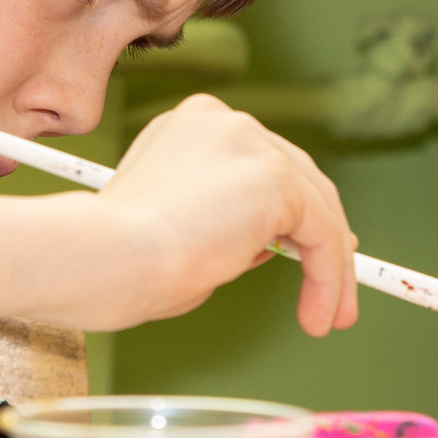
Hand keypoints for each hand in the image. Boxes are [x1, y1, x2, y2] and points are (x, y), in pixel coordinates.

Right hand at [75, 93, 357, 335]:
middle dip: (320, 237)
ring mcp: (251, 143)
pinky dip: (328, 275)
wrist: (105, 257)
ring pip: (317, 206)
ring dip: (330, 265)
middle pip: (298, 177)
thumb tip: (270, 243)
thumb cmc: (120, 259)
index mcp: (192, 127)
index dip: (289, 212)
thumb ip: (226, 223)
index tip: (305, 251)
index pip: (259, 166)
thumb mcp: (181, 228)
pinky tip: (318, 312)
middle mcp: (223, 122)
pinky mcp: (273, 176)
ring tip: (328, 315)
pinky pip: (322, 232)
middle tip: (332, 287)